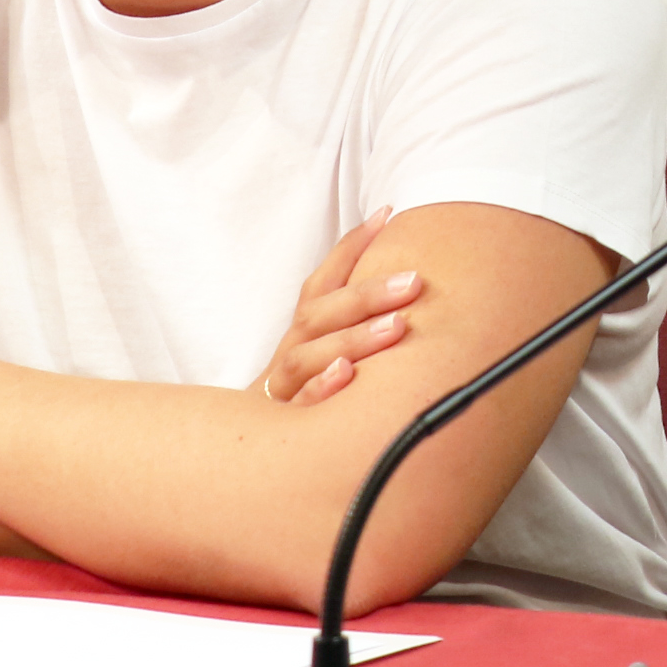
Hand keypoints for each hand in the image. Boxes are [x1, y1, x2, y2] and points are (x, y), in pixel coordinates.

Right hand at [257, 207, 421, 405]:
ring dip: (353, 339)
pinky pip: (300, 406)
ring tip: (396, 326)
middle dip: (367, 295)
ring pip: (309, 356)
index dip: (351, 247)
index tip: (387, 216)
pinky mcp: (283, 423)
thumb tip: (409, 269)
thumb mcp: (324, 352)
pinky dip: (321, 389)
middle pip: (320, 315)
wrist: (252, 450)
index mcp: (302, 330)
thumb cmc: (306, 390)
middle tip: (414, 281)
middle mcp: (291, 351)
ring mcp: (283, 386)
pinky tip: (348, 376)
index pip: (323, 282)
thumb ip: (355, 317)